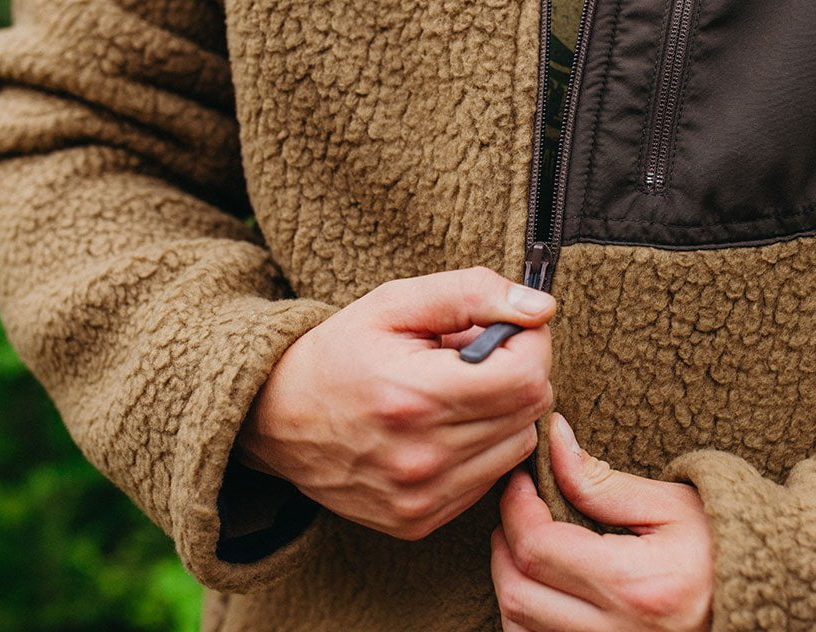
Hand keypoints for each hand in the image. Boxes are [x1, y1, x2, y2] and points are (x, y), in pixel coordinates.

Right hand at [234, 266, 555, 539]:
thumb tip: (541, 307)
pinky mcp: (418, 521)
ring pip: (517, 445)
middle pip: (529, 411)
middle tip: (474, 353)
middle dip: (517, 370)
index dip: (530, 342)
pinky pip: (489, 477)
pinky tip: (445, 423)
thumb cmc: (340, 351)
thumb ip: (472, 294)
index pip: (527, 376)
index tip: (508, 326)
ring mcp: (420, 499)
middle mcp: (421, 458)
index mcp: (414, 397)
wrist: (274, 417)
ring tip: (456, 388)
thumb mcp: (396, 302)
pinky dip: (483, 445)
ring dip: (503, 410)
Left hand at [491, 413, 712, 630]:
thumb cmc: (725, 544)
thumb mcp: (670, 503)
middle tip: (517, 507)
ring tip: (527, 544)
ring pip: (520, 629)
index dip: (514, 507)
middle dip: (504, 543)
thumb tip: (554, 441)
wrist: (773, 596)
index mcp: (636, 586)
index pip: (537, 547)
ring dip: (512, 582)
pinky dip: (528, 619)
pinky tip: (543, 586)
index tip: (520, 480)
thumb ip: (602, 479)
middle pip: (518, 593)